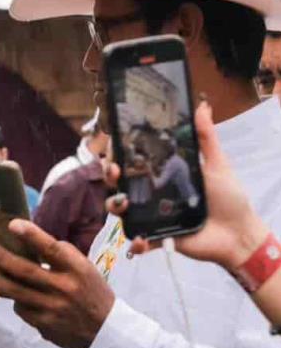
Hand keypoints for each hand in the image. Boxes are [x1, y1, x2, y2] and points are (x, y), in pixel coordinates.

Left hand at [0, 220, 114, 347]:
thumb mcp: (85, 269)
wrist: (106, 330)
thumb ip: (61, 256)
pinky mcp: (45, 325)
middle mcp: (65, 287)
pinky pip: (21, 309)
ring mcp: (53, 307)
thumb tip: (31, 240)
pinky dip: (16, 301)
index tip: (13, 224)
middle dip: (3, 259)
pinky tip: (14, 296)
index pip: (51, 248)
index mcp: (77, 269)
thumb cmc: (92, 293)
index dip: (30, 234)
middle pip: (26, 270)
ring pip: (16, 292)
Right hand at [106, 102, 269, 270]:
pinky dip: (136, 241)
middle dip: (109, 175)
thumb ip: (206, 138)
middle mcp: (152, 193)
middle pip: (120, 182)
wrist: (238, 233)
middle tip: (115, 172)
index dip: (119, 152)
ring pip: (121, 209)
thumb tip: (203, 106)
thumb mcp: (217, 164)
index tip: (114, 144)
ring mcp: (151, 215)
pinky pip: (138, 239)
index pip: (133, 160)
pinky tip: (141, 240)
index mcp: (163, 173)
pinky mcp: (156, 237)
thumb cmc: (228, 197)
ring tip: (123, 205)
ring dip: (115, 205)